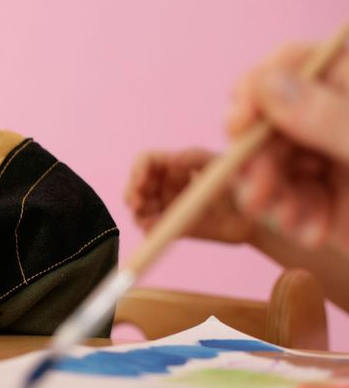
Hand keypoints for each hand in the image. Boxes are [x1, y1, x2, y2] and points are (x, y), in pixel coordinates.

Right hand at [125, 148, 256, 243]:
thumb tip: (170, 159)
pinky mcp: (171, 228)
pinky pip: (151, 230)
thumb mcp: (219, 164)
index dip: (138, 169)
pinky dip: (148, 229)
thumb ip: (195, 157)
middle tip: (138, 204)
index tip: (141, 181)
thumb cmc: (239, 184)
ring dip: (138, 213)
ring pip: (139, 210)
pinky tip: (155, 228)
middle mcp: (165, 186)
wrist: (255, 216)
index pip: (146, 162)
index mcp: (174, 166)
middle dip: (132, 193)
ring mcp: (167, 208)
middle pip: (136, 186)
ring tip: (148, 218)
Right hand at [227, 41, 348, 251]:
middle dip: (259, 159)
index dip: (258, 90)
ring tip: (291, 221)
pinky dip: (292, 218)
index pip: (294, 64)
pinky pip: (289, 199)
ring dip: (272, 195)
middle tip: (257, 194)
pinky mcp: (332, 198)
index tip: (238, 124)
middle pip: (271, 120)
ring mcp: (335, 156)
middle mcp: (341, 115)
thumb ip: (330, 117)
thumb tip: (268, 84)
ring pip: (272, 163)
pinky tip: (312, 232)